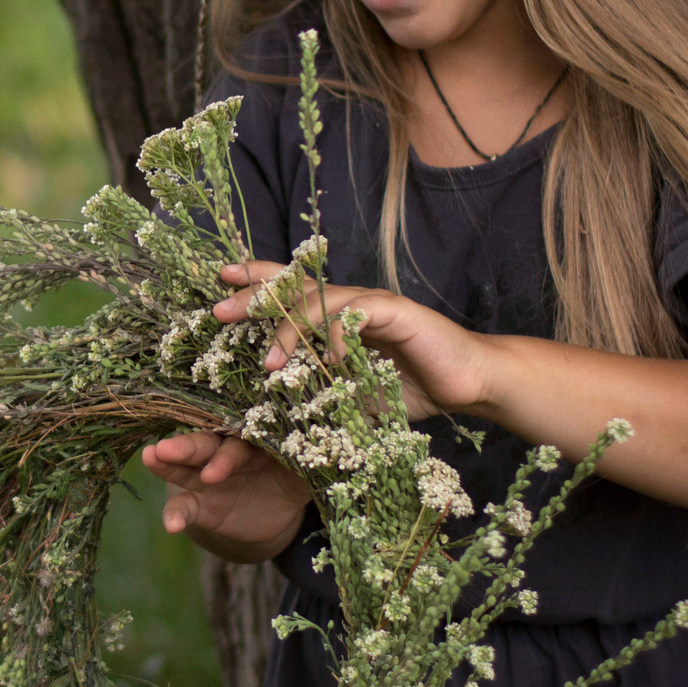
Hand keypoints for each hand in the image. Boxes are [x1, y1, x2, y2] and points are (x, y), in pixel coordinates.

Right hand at [139, 430, 312, 562]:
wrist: (274, 514)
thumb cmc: (291, 480)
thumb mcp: (305, 471)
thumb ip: (315, 458)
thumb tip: (341, 449)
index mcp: (254, 438)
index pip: (242, 428)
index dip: (236, 430)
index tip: (229, 434)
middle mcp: (227, 452)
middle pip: (208, 443)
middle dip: (190, 445)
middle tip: (170, 445)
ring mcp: (209, 478)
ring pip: (188, 467)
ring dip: (170, 463)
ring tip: (152, 457)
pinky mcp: (201, 505)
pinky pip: (185, 508)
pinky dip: (176, 515)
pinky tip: (171, 527)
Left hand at [210, 261, 497, 418]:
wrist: (467, 382)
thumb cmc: (410, 387)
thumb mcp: (352, 393)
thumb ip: (319, 390)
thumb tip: (273, 406)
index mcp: (336, 316)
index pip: (290, 292)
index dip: (256, 281)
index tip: (222, 280)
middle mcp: (350, 302)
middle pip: (295, 287)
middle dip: (256, 295)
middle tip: (220, 307)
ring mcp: (372, 303)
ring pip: (321, 301)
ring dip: (291, 330)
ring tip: (269, 361)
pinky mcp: (397, 312)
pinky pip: (358, 315)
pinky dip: (338, 335)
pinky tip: (329, 359)